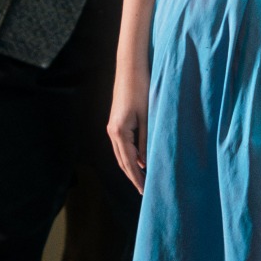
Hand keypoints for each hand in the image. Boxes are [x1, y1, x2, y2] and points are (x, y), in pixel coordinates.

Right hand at [108, 51, 150, 192]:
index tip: (144, 191)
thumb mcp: (147, 117)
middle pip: (122, 161)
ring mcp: (112, 127)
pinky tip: (139, 160)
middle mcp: (112, 132)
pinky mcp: (116, 122)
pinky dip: (129, 156)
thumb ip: (147, 140)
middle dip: (132, 176)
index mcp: (120, 132)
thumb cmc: (141, 89)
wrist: (130, 69)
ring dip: (130, 167)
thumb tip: (146, 162)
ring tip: (141, 180)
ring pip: (120, 154)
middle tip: (143, 191)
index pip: (129, 162)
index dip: (137, 178)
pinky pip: (122, 145)